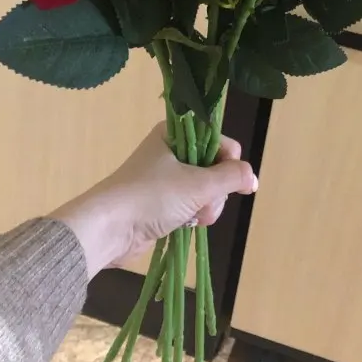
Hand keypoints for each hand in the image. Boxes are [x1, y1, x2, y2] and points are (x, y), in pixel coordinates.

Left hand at [50, 124, 257, 278]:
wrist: (109, 227)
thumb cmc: (152, 196)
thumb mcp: (199, 184)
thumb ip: (232, 177)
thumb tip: (253, 179)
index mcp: (175, 134)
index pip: (219, 142)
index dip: (229, 162)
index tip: (227, 181)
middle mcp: (170, 151)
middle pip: (215, 168)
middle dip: (215, 192)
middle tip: (203, 203)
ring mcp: (165, 178)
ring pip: (205, 190)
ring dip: (206, 207)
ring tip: (193, 218)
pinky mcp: (160, 202)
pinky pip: (191, 205)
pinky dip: (193, 215)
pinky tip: (185, 224)